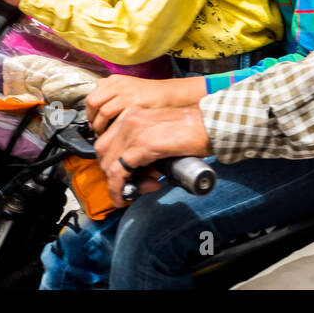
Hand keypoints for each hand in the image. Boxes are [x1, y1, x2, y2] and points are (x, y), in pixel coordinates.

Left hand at [85, 75, 203, 133]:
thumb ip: (112, 90)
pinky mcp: (136, 106)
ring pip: (102, 113)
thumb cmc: (151, 95)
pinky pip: (117, 121)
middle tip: (96, 129)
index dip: (89, 112)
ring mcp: (127, 95)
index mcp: (115, 80)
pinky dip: (113, 131)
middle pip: (93, 103)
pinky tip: (116, 136)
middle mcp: (119, 85)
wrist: (172, 96)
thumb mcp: (129, 86)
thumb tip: (96, 95)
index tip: (92, 121)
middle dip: (92, 119)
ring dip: (100, 127)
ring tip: (105, 135)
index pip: (91, 96)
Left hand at [96, 106, 211, 206]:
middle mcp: (128, 120)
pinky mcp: (141, 146)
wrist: (210, 125)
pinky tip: (124, 198)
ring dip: (118, 184)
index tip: (127, 177)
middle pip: (103, 153)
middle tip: (134, 185)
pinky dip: (117, 189)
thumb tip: (142, 175)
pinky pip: (118, 173)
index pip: (107, 142)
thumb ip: (145, 152)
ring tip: (139, 190)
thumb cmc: (194, 130)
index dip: (113, 164)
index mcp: (132, 115)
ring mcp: (133, 132)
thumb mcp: (161, 137)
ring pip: (108, 165)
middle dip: (113, 175)